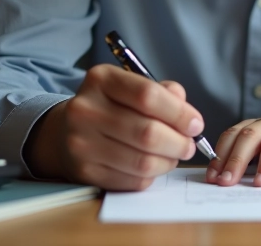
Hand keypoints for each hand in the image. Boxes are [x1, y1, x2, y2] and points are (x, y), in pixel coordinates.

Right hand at [24, 64, 204, 190]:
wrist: (65, 131)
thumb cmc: (111, 106)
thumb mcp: (131, 87)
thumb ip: (164, 93)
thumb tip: (187, 113)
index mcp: (101, 80)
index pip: (148, 96)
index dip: (180, 113)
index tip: (196, 124)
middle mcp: (85, 110)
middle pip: (148, 133)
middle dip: (179, 142)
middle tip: (189, 145)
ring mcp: (81, 143)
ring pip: (142, 162)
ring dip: (169, 162)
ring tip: (174, 155)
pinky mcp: (84, 171)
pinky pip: (132, 180)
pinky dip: (151, 176)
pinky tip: (153, 165)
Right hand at [206, 113, 260, 186]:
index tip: (259, 184)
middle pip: (250, 136)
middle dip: (237, 160)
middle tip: (227, 182)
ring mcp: (255, 122)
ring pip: (234, 134)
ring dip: (222, 156)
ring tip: (214, 178)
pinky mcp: (243, 127)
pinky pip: (228, 136)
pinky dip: (218, 153)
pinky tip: (213, 170)